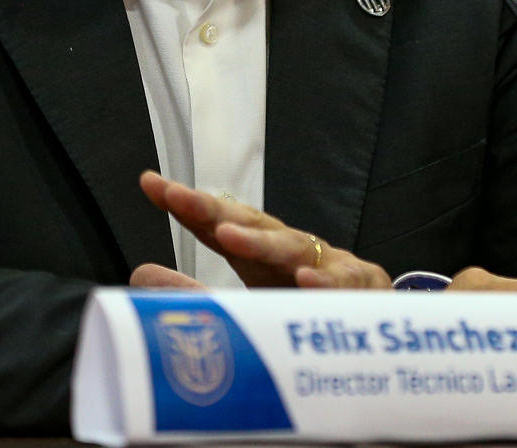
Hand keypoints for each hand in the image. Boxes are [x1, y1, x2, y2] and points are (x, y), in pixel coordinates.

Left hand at [133, 171, 392, 289]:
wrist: (378, 332)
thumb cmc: (306, 312)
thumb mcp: (246, 308)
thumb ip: (195, 295)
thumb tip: (138, 275)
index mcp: (259, 254)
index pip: (219, 224)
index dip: (188, 205)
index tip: (152, 184)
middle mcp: (291, 249)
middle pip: (251, 223)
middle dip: (216, 210)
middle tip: (181, 199)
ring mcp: (327, 264)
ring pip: (292, 247)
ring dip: (261, 242)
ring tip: (228, 236)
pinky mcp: (362, 286)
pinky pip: (341, 284)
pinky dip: (325, 283)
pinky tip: (306, 283)